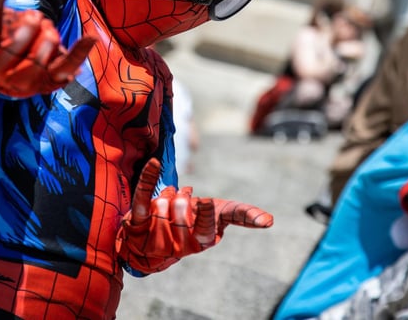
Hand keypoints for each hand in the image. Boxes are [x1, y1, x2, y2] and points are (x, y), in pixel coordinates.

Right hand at [0, 0, 94, 96]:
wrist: (13, 65)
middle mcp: (1, 69)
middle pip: (14, 50)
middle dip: (27, 29)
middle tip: (33, 15)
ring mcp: (27, 79)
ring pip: (38, 63)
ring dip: (48, 41)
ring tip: (48, 29)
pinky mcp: (50, 82)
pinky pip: (66, 68)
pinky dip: (79, 54)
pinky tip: (89, 39)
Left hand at [116, 158, 272, 272]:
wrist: (152, 238)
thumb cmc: (193, 219)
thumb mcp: (219, 215)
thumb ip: (241, 214)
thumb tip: (269, 221)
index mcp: (203, 240)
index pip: (206, 230)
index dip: (205, 215)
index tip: (206, 201)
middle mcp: (179, 244)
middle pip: (183, 208)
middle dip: (183, 196)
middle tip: (183, 196)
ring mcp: (156, 237)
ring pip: (162, 204)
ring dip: (166, 195)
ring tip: (166, 201)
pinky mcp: (137, 225)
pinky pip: (141, 198)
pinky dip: (148, 178)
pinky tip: (154, 163)